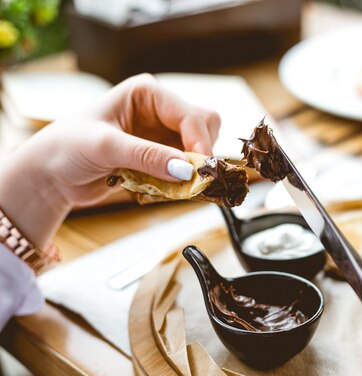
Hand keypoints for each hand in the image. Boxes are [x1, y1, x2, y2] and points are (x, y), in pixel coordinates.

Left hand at [0, 74, 219, 249]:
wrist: (50, 176)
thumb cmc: (67, 148)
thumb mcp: (105, 148)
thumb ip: (147, 156)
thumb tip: (186, 170)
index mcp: (147, 94)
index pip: (190, 115)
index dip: (200, 141)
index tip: (201, 168)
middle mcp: (159, 110)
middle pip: (205, 128)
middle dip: (201, 153)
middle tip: (193, 179)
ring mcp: (162, 134)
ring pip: (200, 150)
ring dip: (192, 170)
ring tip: (171, 185)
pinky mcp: (161, 157)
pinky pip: (187, 169)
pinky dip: (182, 182)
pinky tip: (164, 188)